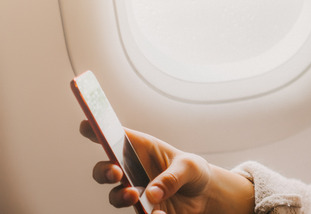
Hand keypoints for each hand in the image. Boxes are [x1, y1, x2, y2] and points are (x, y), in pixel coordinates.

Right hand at [79, 121, 252, 213]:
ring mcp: (135, 192)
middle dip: (104, 171)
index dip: (98, 130)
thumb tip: (151, 193)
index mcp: (142, 149)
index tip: (86, 124)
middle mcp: (133, 171)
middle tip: (115, 173)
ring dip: (121, 196)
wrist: (205, 195)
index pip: (116, 138)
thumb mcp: (189, 167)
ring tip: (134, 196)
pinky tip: (159, 213)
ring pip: (115, 196)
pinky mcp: (144, 211)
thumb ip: (172, 177)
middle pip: (105, 170)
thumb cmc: (192, 171)